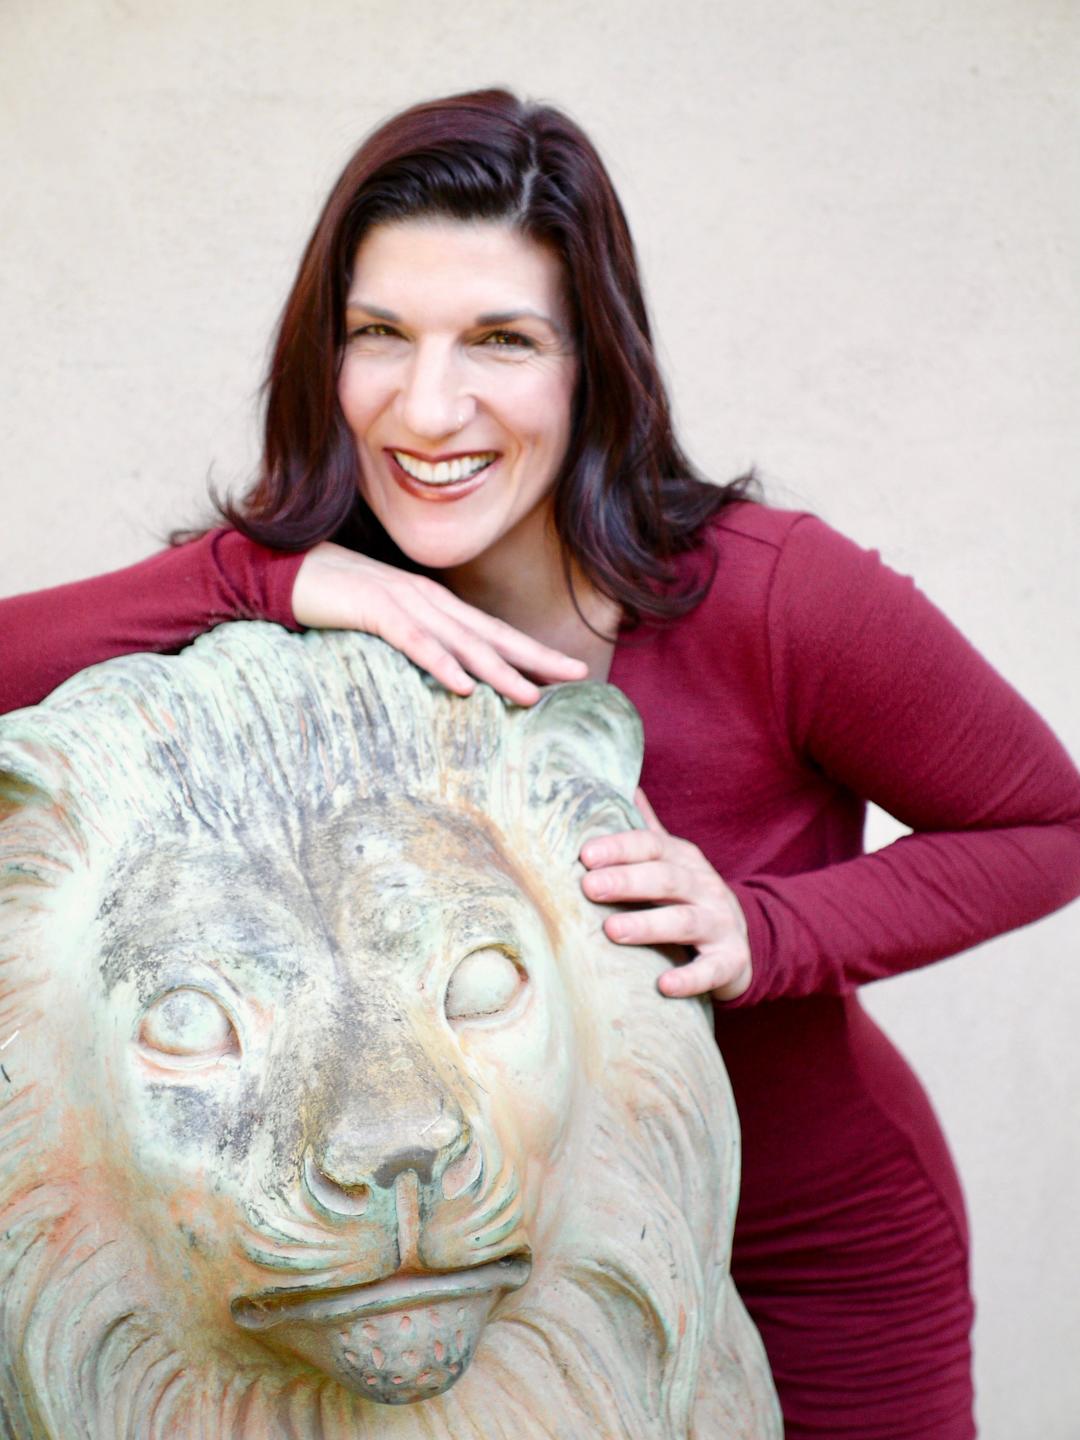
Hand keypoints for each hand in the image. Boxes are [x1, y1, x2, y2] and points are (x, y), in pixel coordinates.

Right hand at [291, 542, 587, 705]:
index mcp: (435, 604)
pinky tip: (462, 687)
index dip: (532, 651)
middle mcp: (429, 600)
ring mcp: (404, 602)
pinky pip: (414, 642)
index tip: (570, 670)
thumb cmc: (335, 599)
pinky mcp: (374, 610)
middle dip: (536, 656)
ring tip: (530, 695)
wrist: (286, 570)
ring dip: (497, 670)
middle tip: (577, 674)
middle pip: (491, 634)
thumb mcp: (384, 622)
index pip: (492, 632)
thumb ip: (416, 642)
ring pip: (461, 642)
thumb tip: (445, 675)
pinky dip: (440, 664)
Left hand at [579, 788, 752, 1000]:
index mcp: (684, 859)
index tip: (585, 855)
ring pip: (685, 921)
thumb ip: (646, 830)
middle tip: (589, 887)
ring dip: (649, 925)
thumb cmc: (689, 897)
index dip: (620, 848)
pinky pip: (711, 970)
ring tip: (612, 931)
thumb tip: (622, 784)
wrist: (742, 940)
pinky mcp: (730, 961)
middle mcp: (704, 886)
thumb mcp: (672, 861)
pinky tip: (663, 985)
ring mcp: (721, 923)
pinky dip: (689, 978)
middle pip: (665, 879)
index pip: (652, 846)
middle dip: (627, 881)